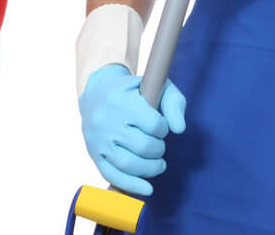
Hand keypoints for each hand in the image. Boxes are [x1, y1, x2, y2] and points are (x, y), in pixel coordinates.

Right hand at [78, 64, 186, 194]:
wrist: (96, 93)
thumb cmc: (133, 91)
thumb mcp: (155, 86)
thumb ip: (174, 104)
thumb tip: (179, 129)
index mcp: (122, 101)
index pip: (154, 124)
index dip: (164, 129)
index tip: (161, 126)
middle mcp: (107, 121)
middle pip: (143, 146)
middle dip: (159, 149)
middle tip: (159, 145)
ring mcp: (98, 140)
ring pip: (128, 163)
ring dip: (150, 168)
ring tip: (158, 163)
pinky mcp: (94, 155)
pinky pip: (111, 175)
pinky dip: (132, 185)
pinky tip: (148, 189)